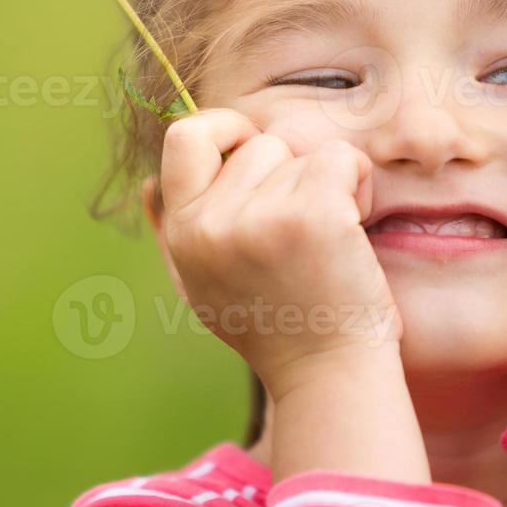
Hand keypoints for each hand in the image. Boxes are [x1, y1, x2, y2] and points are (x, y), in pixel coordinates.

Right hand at [157, 108, 401, 395]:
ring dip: (326, 183)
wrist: (329, 376)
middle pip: (259, 143)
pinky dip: (358, 184)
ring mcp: (260, 218)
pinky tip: (354, 230)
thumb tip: (148, 183)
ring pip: (301, 150)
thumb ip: (173, 234)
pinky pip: (340, 157)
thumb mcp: (202, 286)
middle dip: (289, 173)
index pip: (185, 136)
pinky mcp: (312, 215)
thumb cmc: (276, 329)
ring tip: (327, 240)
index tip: (253, 154)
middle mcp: (211, 224)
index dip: (224, 130)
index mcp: (183, 234)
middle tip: (303, 229)